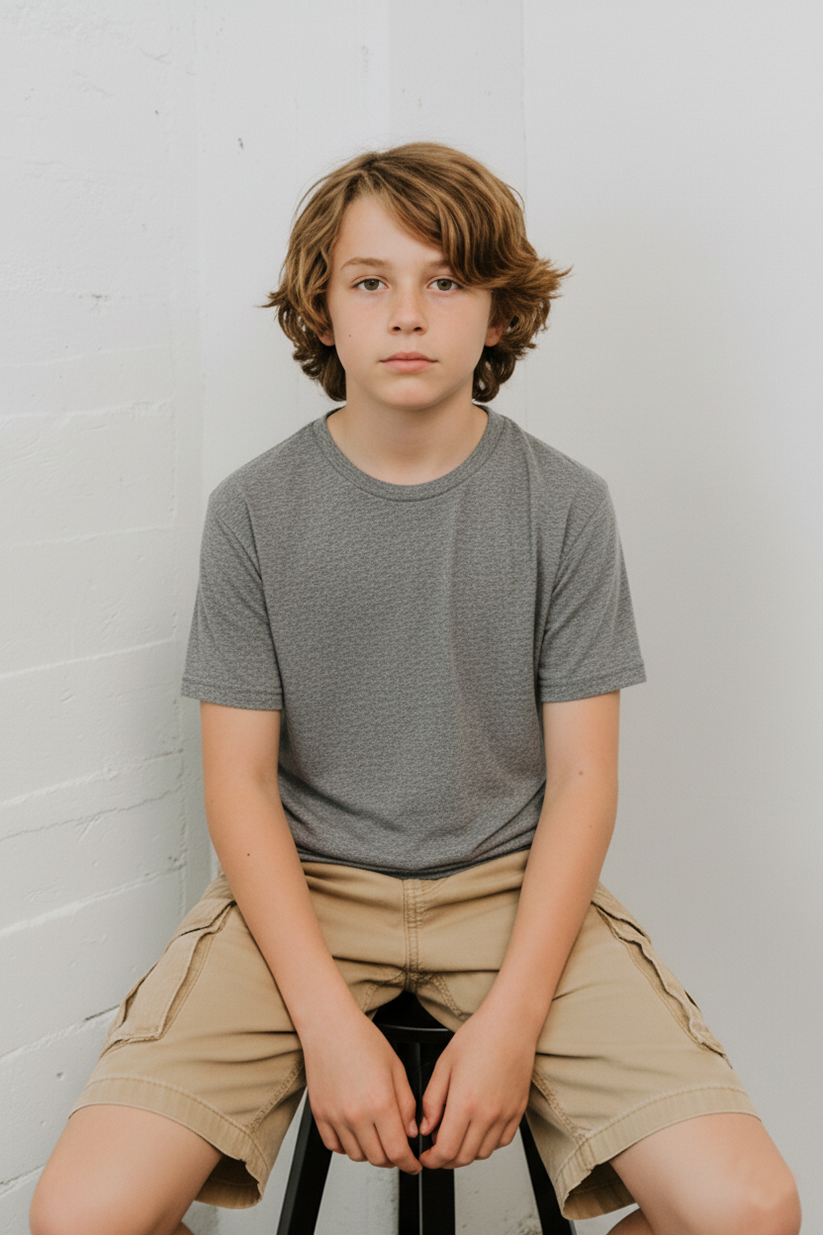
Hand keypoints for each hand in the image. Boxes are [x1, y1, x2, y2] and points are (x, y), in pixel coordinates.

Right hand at [300, 1005, 421, 1173]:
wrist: (329, 1027)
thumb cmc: (362, 1040)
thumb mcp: (396, 1068)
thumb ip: (407, 1104)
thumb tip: (411, 1131)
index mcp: (380, 1103)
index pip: (398, 1151)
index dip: (409, 1163)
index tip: (413, 1164)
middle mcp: (356, 1115)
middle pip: (378, 1159)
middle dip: (392, 1159)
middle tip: (398, 1149)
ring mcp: (335, 1117)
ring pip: (357, 1155)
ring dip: (371, 1152)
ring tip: (377, 1137)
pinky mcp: (320, 1115)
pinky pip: (335, 1146)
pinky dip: (348, 1146)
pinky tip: (356, 1132)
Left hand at [418, 1004, 535, 1168]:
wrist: (510, 1025)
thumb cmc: (478, 1037)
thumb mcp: (443, 1065)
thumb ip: (431, 1100)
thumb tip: (425, 1127)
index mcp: (464, 1103)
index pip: (446, 1151)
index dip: (432, 1160)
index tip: (426, 1156)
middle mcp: (487, 1114)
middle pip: (464, 1157)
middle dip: (445, 1159)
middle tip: (436, 1148)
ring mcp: (505, 1115)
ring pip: (483, 1153)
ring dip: (466, 1152)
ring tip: (456, 1135)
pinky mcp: (518, 1112)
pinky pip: (501, 1142)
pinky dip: (487, 1143)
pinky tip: (477, 1129)